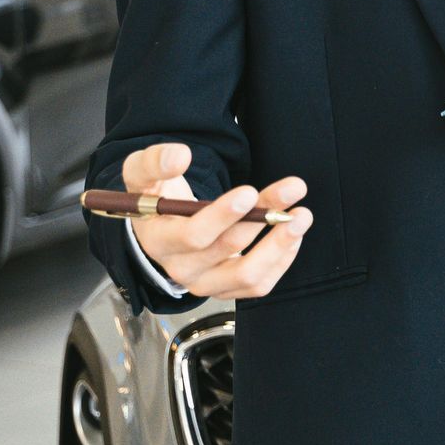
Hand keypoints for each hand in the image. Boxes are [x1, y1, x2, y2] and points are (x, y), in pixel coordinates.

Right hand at [121, 142, 313, 299]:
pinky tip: (292, 233)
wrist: (163, 225)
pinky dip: (281, 259)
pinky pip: (258, 285)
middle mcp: (182, 269)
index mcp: (160, 241)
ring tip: (302, 215)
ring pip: (248, 276)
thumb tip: (179, 156)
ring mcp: (206, 283)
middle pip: (227, 250)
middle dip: (263, 218)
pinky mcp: (227, 289)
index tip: (249, 192)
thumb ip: (155, 162)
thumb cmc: (156, 195)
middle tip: (292, 190)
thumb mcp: (143, 173)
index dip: (222, 216)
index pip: (192, 236)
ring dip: (280, 245)